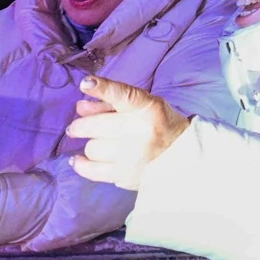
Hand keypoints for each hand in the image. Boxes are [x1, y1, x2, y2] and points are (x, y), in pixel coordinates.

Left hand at [65, 77, 191, 190]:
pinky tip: (78, 160)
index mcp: (148, 108)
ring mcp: (133, 156)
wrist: (183, 154)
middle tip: (76, 127)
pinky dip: (81, 165)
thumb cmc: (160, 124)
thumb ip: (111, 103)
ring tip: (97, 142)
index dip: (103, 88)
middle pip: (96, 126)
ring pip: (92, 148)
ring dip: (91, 144)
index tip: (86, 83)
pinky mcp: (126, 175)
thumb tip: (79, 107)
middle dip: (80, 126)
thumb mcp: (144, 105)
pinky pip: (93, 171)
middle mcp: (140, 131)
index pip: (122, 95)